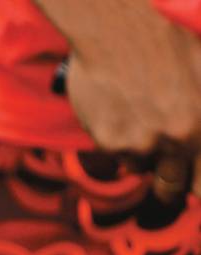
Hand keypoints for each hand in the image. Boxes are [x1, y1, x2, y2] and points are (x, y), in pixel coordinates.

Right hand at [35, 0, 200, 199]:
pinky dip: (115, 136)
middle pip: (171, 185)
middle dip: (168, 183)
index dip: (196, 186)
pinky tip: (117, 108)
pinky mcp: (108, 140)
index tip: (190, 185)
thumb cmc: (170, 36)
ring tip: (137, 119)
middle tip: (164, 177)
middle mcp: (175, 140)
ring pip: (139, 165)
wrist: (119, 23)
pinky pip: (113, 151)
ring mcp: (139, 143)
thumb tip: (192, 140)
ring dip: (139, 152)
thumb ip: (199, 110)